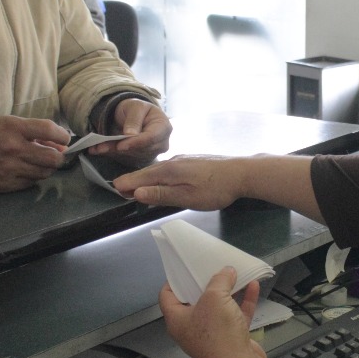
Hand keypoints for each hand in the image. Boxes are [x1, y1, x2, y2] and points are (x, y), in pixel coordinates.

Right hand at [0, 116, 69, 192]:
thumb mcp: (8, 124)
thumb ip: (33, 132)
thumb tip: (57, 143)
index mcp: (14, 128)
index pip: (48, 129)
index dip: (62, 135)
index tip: (65, 138)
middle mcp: (14, 149)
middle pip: (52, 158)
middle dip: (59, 157)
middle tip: (57, 155)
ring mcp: (11, 168)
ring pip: (45, 172)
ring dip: (48, 167)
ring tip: (42, 162)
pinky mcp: (8, 184)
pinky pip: (32, 182)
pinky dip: (35, 176)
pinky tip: (28, 170)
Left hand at [89, 99, 171, 164]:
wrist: (132, 115)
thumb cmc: (137, 109)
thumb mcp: (136, 106)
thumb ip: (134, 119)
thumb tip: (130, 134)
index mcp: (164, 127)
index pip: (151, 138)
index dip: (136, 142)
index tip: (121, 145)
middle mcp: (160, 143)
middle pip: (141, 150)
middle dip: (120, 149)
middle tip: (102, 147)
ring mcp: (150, 153)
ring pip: (130, 156)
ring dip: (112, 152)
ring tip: (96, 147)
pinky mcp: (139, 159)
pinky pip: (123, 159)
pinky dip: (109, 154)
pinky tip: (97, 150)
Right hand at [114, 154, 245, 208]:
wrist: (242, 173)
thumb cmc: (216, 188)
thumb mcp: (187, 197)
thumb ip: (161, 195)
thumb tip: (136, 193)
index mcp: (169, 170)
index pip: (140, 177)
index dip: (126, 185)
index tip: (115, 191)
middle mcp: (173, 161)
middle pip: (147, 172)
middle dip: (133, 181)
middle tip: (121, 191)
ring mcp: (183, 160)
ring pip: (159, 170)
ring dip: (147, 179)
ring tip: (137, 189)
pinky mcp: (192, 161)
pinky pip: (169, 169)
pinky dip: (160, 176)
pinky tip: (162, 182)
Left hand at [160, 267, 266, 357]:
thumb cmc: (218, 332)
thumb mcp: (215, 298)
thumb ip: (220, 280)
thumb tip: (227, 271)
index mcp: (177, 320)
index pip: (167, 297)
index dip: (173, 281)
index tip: (184, 269)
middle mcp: (191, 328)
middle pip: (194, 301)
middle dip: (204, 283)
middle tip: (211, 267)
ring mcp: (211, 334)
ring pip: (218, 307)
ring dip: (227, 291)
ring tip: (233, 273)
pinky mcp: (230, 337)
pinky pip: (235, 314)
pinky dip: (243, 301)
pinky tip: (252, 286)